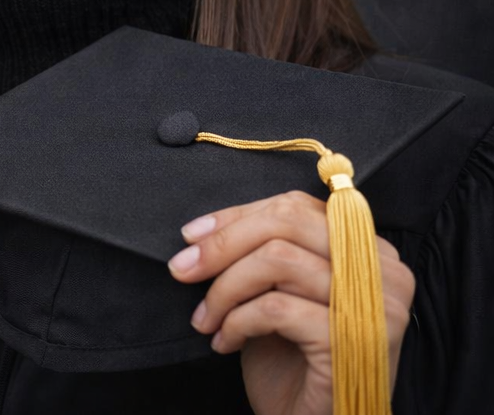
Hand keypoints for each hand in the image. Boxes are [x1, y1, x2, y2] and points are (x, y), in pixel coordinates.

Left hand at [167, 190, 414, 414]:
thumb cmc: (294, 362)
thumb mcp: (277, 294)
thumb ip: (264, 252)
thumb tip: (202, 230)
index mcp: (370, 250)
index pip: (295, 207)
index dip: (237, 216)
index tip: (192, 236)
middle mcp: (386, 272)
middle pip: (287, 224)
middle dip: (222, 244)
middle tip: (183, 269)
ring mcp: (377, 306)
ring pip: (278, 260)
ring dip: (224, 289)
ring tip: (204, 318)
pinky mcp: (356, 340)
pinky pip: (276, 308)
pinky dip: (236, 322)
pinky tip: (225, 342)